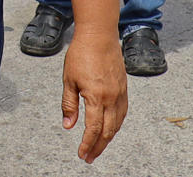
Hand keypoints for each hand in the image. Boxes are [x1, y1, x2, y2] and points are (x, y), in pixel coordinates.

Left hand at [61, 31, 127, 163]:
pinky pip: (122, 113)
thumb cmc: (81, 54)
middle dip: (98, 147)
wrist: (99, 35)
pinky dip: (116, 125)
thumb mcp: (68, 80)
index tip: (82, 154)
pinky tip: (109, 129)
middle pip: (107, 131)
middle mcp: (111, 98)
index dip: (88, 144)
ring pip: (117, 124)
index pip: (93, 129)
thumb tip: (69, 126)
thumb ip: (69, 104)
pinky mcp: (124, 89)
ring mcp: (120, 94)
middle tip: (89, 157)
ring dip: (108, 138)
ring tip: (97, 147)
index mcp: (96, 97)